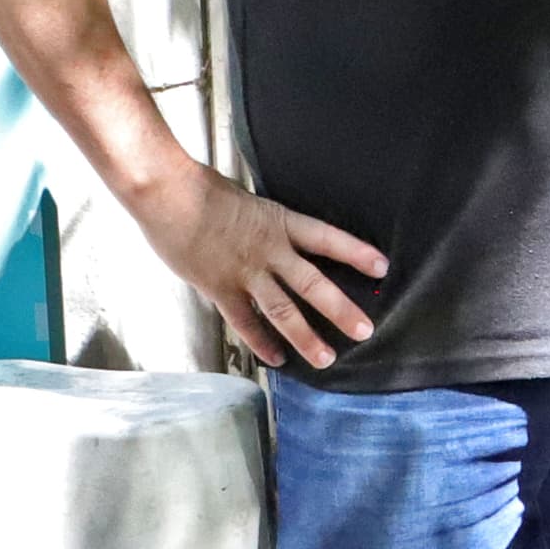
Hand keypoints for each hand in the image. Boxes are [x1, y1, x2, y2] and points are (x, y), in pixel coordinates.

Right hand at [136, 161, 388, 369]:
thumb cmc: (202, 190)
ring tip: (326, 358)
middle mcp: (269, 250)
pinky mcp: (219, 288)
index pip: (328, 238)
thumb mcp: (247, 201)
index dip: (356, 253)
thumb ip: (264, 224)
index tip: (382, 267)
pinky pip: (245, 321)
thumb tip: (276, 239)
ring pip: (283, 311)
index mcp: (280, 222)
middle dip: (342, 310)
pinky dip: (261, 342)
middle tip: (365, 330)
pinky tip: (276, 359)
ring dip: (306, 337)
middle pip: (314, 284)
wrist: (167, 194)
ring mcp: (245, 272)